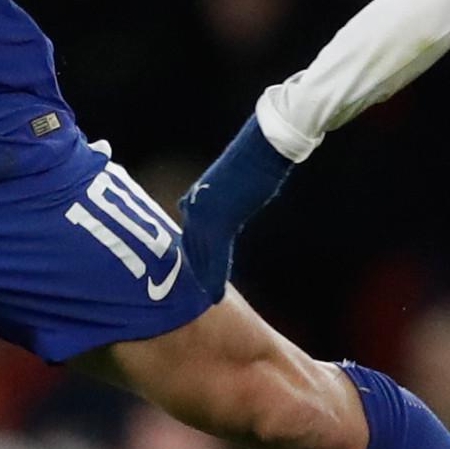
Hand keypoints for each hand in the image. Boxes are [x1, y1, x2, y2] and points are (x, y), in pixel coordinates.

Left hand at [177, 118, 296, 303]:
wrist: (260, 149)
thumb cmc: (253, 159)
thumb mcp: (232, 181)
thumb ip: (225, 198)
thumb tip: (230, 205)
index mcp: (196, 196)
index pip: (189, 233)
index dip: (191, 255)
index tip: (192, 272)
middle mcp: (194, 206)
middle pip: (191, 248)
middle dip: (193, 271)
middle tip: (194, 293)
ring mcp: (203, 215)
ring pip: (200, 256)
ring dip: (204, 278)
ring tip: (207, 299)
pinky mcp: (218, 222)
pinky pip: (215, 257)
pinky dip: (215, 277)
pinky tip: (214, 295)